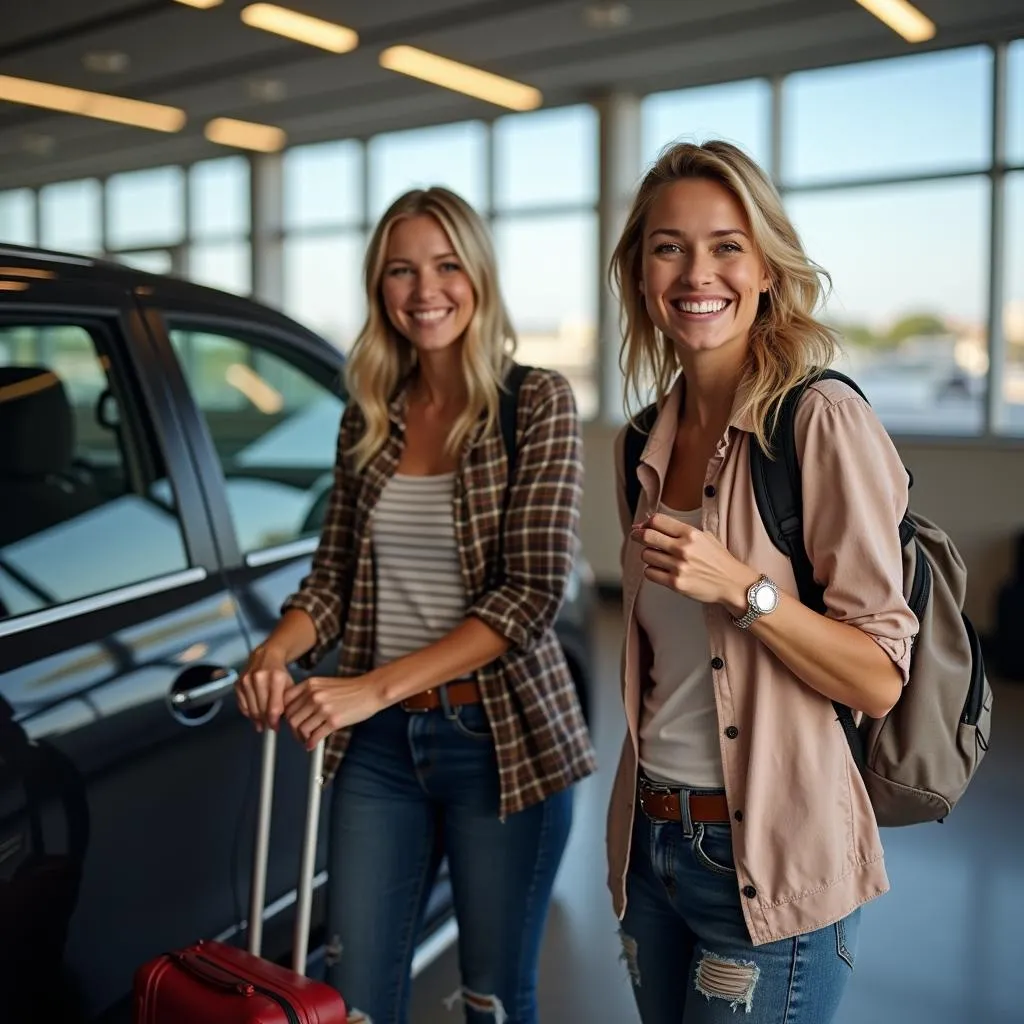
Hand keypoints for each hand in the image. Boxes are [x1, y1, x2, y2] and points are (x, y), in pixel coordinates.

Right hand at [236, 643, 293, 732]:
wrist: (267, 655)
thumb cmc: (280, 672)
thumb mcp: (289, 684)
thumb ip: (285, 702)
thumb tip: (278, 721)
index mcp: (276, 678)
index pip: (273, 708)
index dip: (274, 721)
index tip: (275, 728)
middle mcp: (259, 678)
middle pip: (260, 710)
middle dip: (265, 721)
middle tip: (268, 727)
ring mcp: (246, 680)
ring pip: (250, 709)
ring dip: (256, 718)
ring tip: (261, 722)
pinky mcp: (238, 683)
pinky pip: (242, 704)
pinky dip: (247, 712)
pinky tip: (254, 713)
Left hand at [282, 673, 388, 750]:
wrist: (371, 690)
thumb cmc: (351, 689)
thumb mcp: (325, 684)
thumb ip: (309, 694)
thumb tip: (295, 712)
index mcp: (310, 684)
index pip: (285, 701)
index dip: (284, 714)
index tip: (288, 721)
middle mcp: (314, 695)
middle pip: (291, 717)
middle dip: (293, 729)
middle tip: (299, 734)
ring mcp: (323, 708)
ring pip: (301, 729)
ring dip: (302, 738)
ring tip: (307, 740)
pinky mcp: (333, 721)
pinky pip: (314, 736)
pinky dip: (311, 743)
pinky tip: (313, 744)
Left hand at [631, 513, 757, 612]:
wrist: (732, 584)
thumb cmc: (718, 560)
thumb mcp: (704, 536)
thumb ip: (680, 531)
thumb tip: (650, 525)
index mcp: (690, 534)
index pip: (657, 521)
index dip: (645, 522)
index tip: (641, 526)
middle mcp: (683, 548)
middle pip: (647, 536)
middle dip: (637, 535)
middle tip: (635, 536)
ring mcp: (679, 567)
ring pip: (646, 555)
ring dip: (648, 555)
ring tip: (657, 557)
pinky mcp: (675, 583)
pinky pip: (650, 573)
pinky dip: (652, 570)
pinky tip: (660, 570)